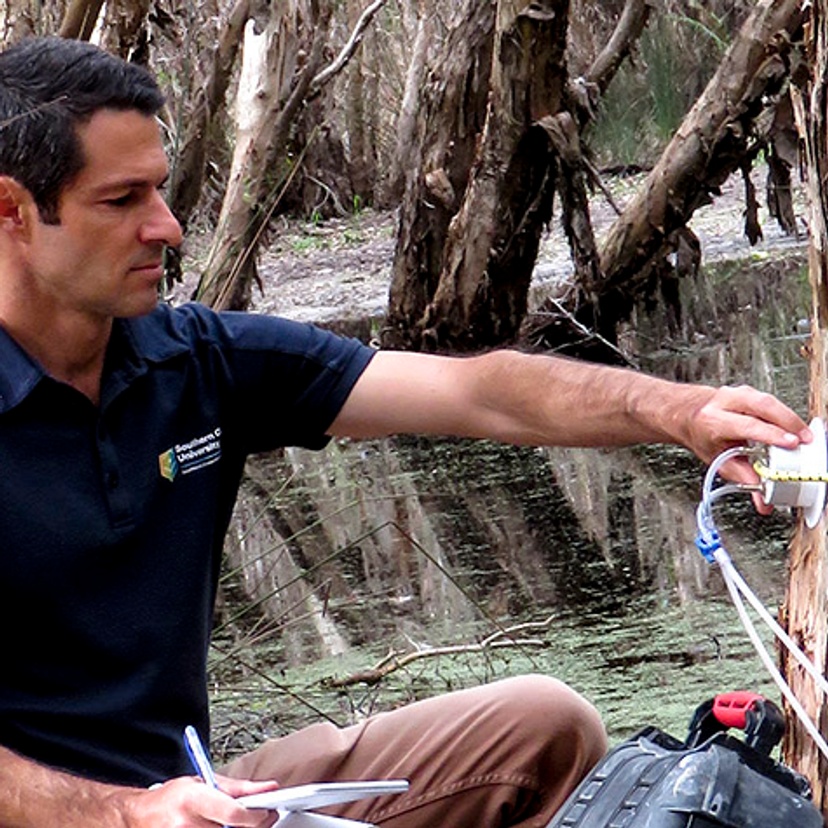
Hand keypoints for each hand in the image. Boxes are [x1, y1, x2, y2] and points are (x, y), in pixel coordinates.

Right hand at [119, 775, 280, 826]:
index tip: (269, 812)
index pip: (233, 813)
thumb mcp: (203, 783)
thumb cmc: (172, 798)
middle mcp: (186, 825)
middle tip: (260, 818)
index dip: (256, 816)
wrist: (138, 817)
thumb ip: (237, 788)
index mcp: (193, 800)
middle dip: (252, 827)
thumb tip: (269, 788)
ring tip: (239, 823)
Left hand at [683, 384, 810, 511]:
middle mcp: (724, 402)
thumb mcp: (716, 459)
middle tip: (804, 440)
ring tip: (803, 435)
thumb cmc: (702, 435)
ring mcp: (736, 392)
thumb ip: (744, 478)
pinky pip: (770, 400)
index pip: (746, 425)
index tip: (791, 443)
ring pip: (768, 400)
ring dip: (789, 417)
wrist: (686, 413)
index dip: (771, 434)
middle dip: (787, 422)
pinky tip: (792, 427)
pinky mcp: (748, 390)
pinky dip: (783, 414)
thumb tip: (765, 502)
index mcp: (713, 421)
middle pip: (762, 405)